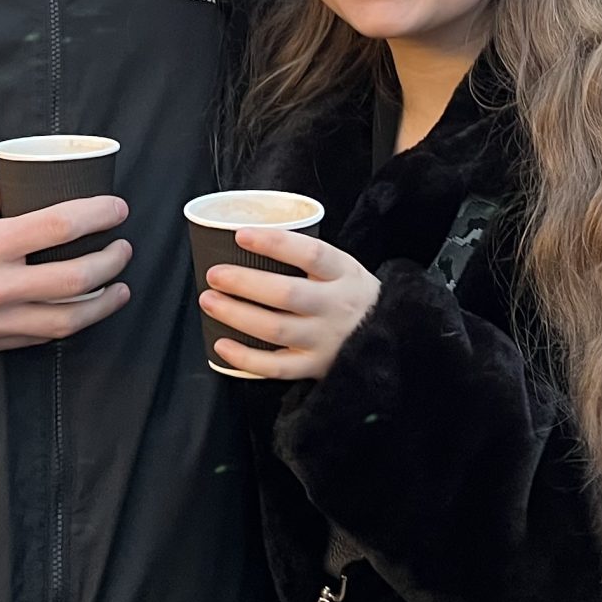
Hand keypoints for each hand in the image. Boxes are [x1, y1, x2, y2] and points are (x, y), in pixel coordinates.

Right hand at [0, 179, 131, 362]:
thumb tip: (16, 192)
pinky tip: (82, 310)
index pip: (58, 226)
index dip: (98, 215)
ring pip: (67, 320)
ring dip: (103, 303)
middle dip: (112, 261)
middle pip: (76, 278)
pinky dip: (68, 323)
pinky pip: (41, 337)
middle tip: (124, 248)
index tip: (117, 208)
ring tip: (119, 288)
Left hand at [201, 228, 380, 381]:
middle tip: (215, 274)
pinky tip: (221, 344)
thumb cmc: (350, 294)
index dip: (275, 243)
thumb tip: (247, 239)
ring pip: (276, 329)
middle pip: (287, 294)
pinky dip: (245, 358)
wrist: (392, 338)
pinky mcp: (315, 367)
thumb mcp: (342, 267)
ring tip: (209, 301)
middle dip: (245, 283)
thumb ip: (306, 257)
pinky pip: (276, 367)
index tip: (242, 234)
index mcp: (344, 273)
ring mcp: (325, 340)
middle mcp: (336, 306)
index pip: (312, 254)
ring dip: (237, 315)